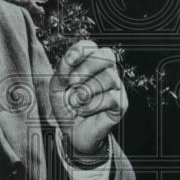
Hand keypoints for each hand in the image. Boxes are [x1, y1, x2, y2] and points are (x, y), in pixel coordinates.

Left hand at [50, 40, 126, 159]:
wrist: (72, 132)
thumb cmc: (67, 106)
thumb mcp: (58, 86)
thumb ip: (62, 70)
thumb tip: (71, 58)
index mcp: (91, 63)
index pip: (91, 46)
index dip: (81, 50)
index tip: (69, 61)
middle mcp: (107, 71)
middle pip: (107, 56)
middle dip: (86, 67)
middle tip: (72, 82)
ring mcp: (116, 87)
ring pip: (109, 77)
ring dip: (87, 91)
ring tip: (76, 102)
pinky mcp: (121, 104)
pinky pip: (111, 97)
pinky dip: (93, 105)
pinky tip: (85, 110)